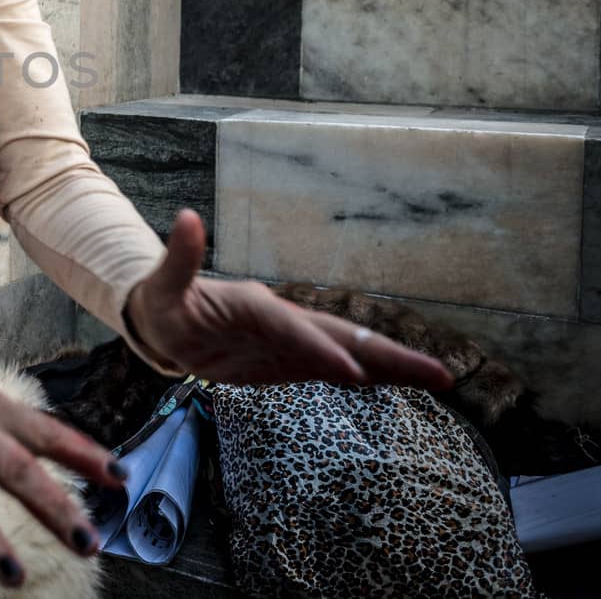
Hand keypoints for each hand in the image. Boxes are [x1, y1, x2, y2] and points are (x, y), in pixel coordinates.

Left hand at [125, 210, 454, 390]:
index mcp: (257, 305)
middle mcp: (283, 321)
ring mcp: (291, 342)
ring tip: (438, 380)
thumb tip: (185, 217)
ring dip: (390, 367)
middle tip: (438, 374)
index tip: (349, 374)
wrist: (167, 317)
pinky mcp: (288, 360)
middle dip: (386, 357)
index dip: (319, 349)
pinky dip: (366, 376)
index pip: (294, 329)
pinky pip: (333, 370)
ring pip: (347, 353)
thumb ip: (179, 259)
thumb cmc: (162, 301)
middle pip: (341, 338)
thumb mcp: (162, 284)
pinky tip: (397, 382)